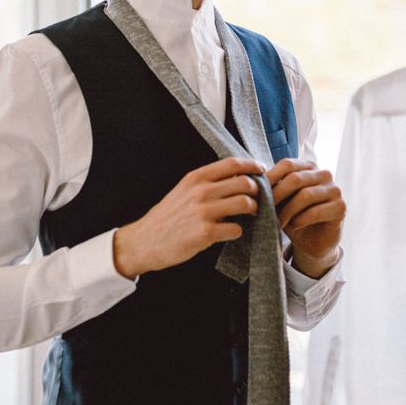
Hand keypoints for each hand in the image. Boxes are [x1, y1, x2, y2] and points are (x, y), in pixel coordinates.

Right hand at [113, 157, 264, 278]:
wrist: (144, 241)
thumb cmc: (167, 216)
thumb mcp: (183, 190)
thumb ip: (206, 183)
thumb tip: (236, 177)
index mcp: (195, 177)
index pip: (232, 163)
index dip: (252, 165)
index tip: (261, 170)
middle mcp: (200, 191)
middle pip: (244, 182)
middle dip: (256, 191)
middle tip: (255, 199)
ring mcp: (204, 212)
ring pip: (245, 203)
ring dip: (252, 210)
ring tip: (248, 216)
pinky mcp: (205, 233)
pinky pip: (236, 229)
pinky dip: (238, 231)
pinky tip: (231, 232)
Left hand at [267, 159, 345, 278]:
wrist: (312, 241)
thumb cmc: (293, 216)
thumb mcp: (281, 199)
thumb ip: (272, 186)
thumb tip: (250, 179)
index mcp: (308, 166)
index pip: (287, 164)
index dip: (270, 177)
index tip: (255, 192)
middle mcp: (324, 174)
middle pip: (295, 178)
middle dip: (276, 195)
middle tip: (262, 210)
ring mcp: (335, 189)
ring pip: (305, 195)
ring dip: (287, 211)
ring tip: (276, 222)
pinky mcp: (341, 207)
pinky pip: (316, 211)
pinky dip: (300, 220)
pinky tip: (294, 226)